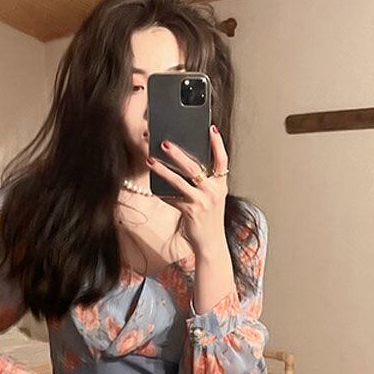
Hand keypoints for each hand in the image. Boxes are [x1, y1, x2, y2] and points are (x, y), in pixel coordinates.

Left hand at [146, 124, 228, 253]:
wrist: (211, 244)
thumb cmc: (209, 220)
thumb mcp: (212, 199)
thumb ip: (203, 183)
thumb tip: (184, 166)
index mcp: (220, 185)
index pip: (222, 160)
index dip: (217, 144)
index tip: (211, 129)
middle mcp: (213, 191)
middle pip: (195, 167)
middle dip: (178, 154)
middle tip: (165, 142)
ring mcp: (202, 201)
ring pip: (179, 181)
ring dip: (163, 170)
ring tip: (151, 161)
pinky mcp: (190, 211)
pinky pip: (172, 198)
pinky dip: (161, 192)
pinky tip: (152, 186)